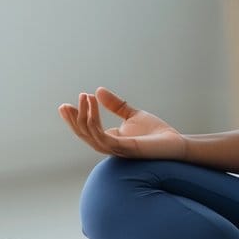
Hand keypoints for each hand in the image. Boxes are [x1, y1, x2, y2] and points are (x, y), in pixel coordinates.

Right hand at [58, 87, 186, 160]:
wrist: (174, 142)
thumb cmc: (154, 132)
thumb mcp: (132, 114)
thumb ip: (116, 105)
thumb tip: (98, 90)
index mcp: (109, 139)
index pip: (85, 130)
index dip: (74, 119)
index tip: (65, 105)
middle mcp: (109, 146)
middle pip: (83, 134)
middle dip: (73, 119)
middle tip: (67, 104)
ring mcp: (116, 148)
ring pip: (90, 135)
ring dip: (85, 116)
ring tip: (86, 97)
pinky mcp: (125, 148)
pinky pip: (103, 137)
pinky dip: (96, 122)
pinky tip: (94, 107)